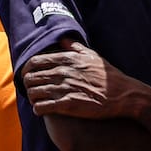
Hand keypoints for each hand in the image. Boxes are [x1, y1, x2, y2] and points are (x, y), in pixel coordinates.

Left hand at [24, 41, 142, 119]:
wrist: (124, 95)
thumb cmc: (108, 76)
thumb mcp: (92, 56)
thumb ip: (74, 46)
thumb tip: (61, 40)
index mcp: (67, 59)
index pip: (34, 62)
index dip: (26, 70)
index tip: (28, 75)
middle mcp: (63, 72)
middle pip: (31, 77)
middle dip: (27, 84)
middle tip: (31, 89)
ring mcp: (65, 89)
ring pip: (34, 93)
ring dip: (32, 98)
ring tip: (37, 100)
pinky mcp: (68, 105)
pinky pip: (42, 107)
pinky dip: (38, 109)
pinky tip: (41, 110)